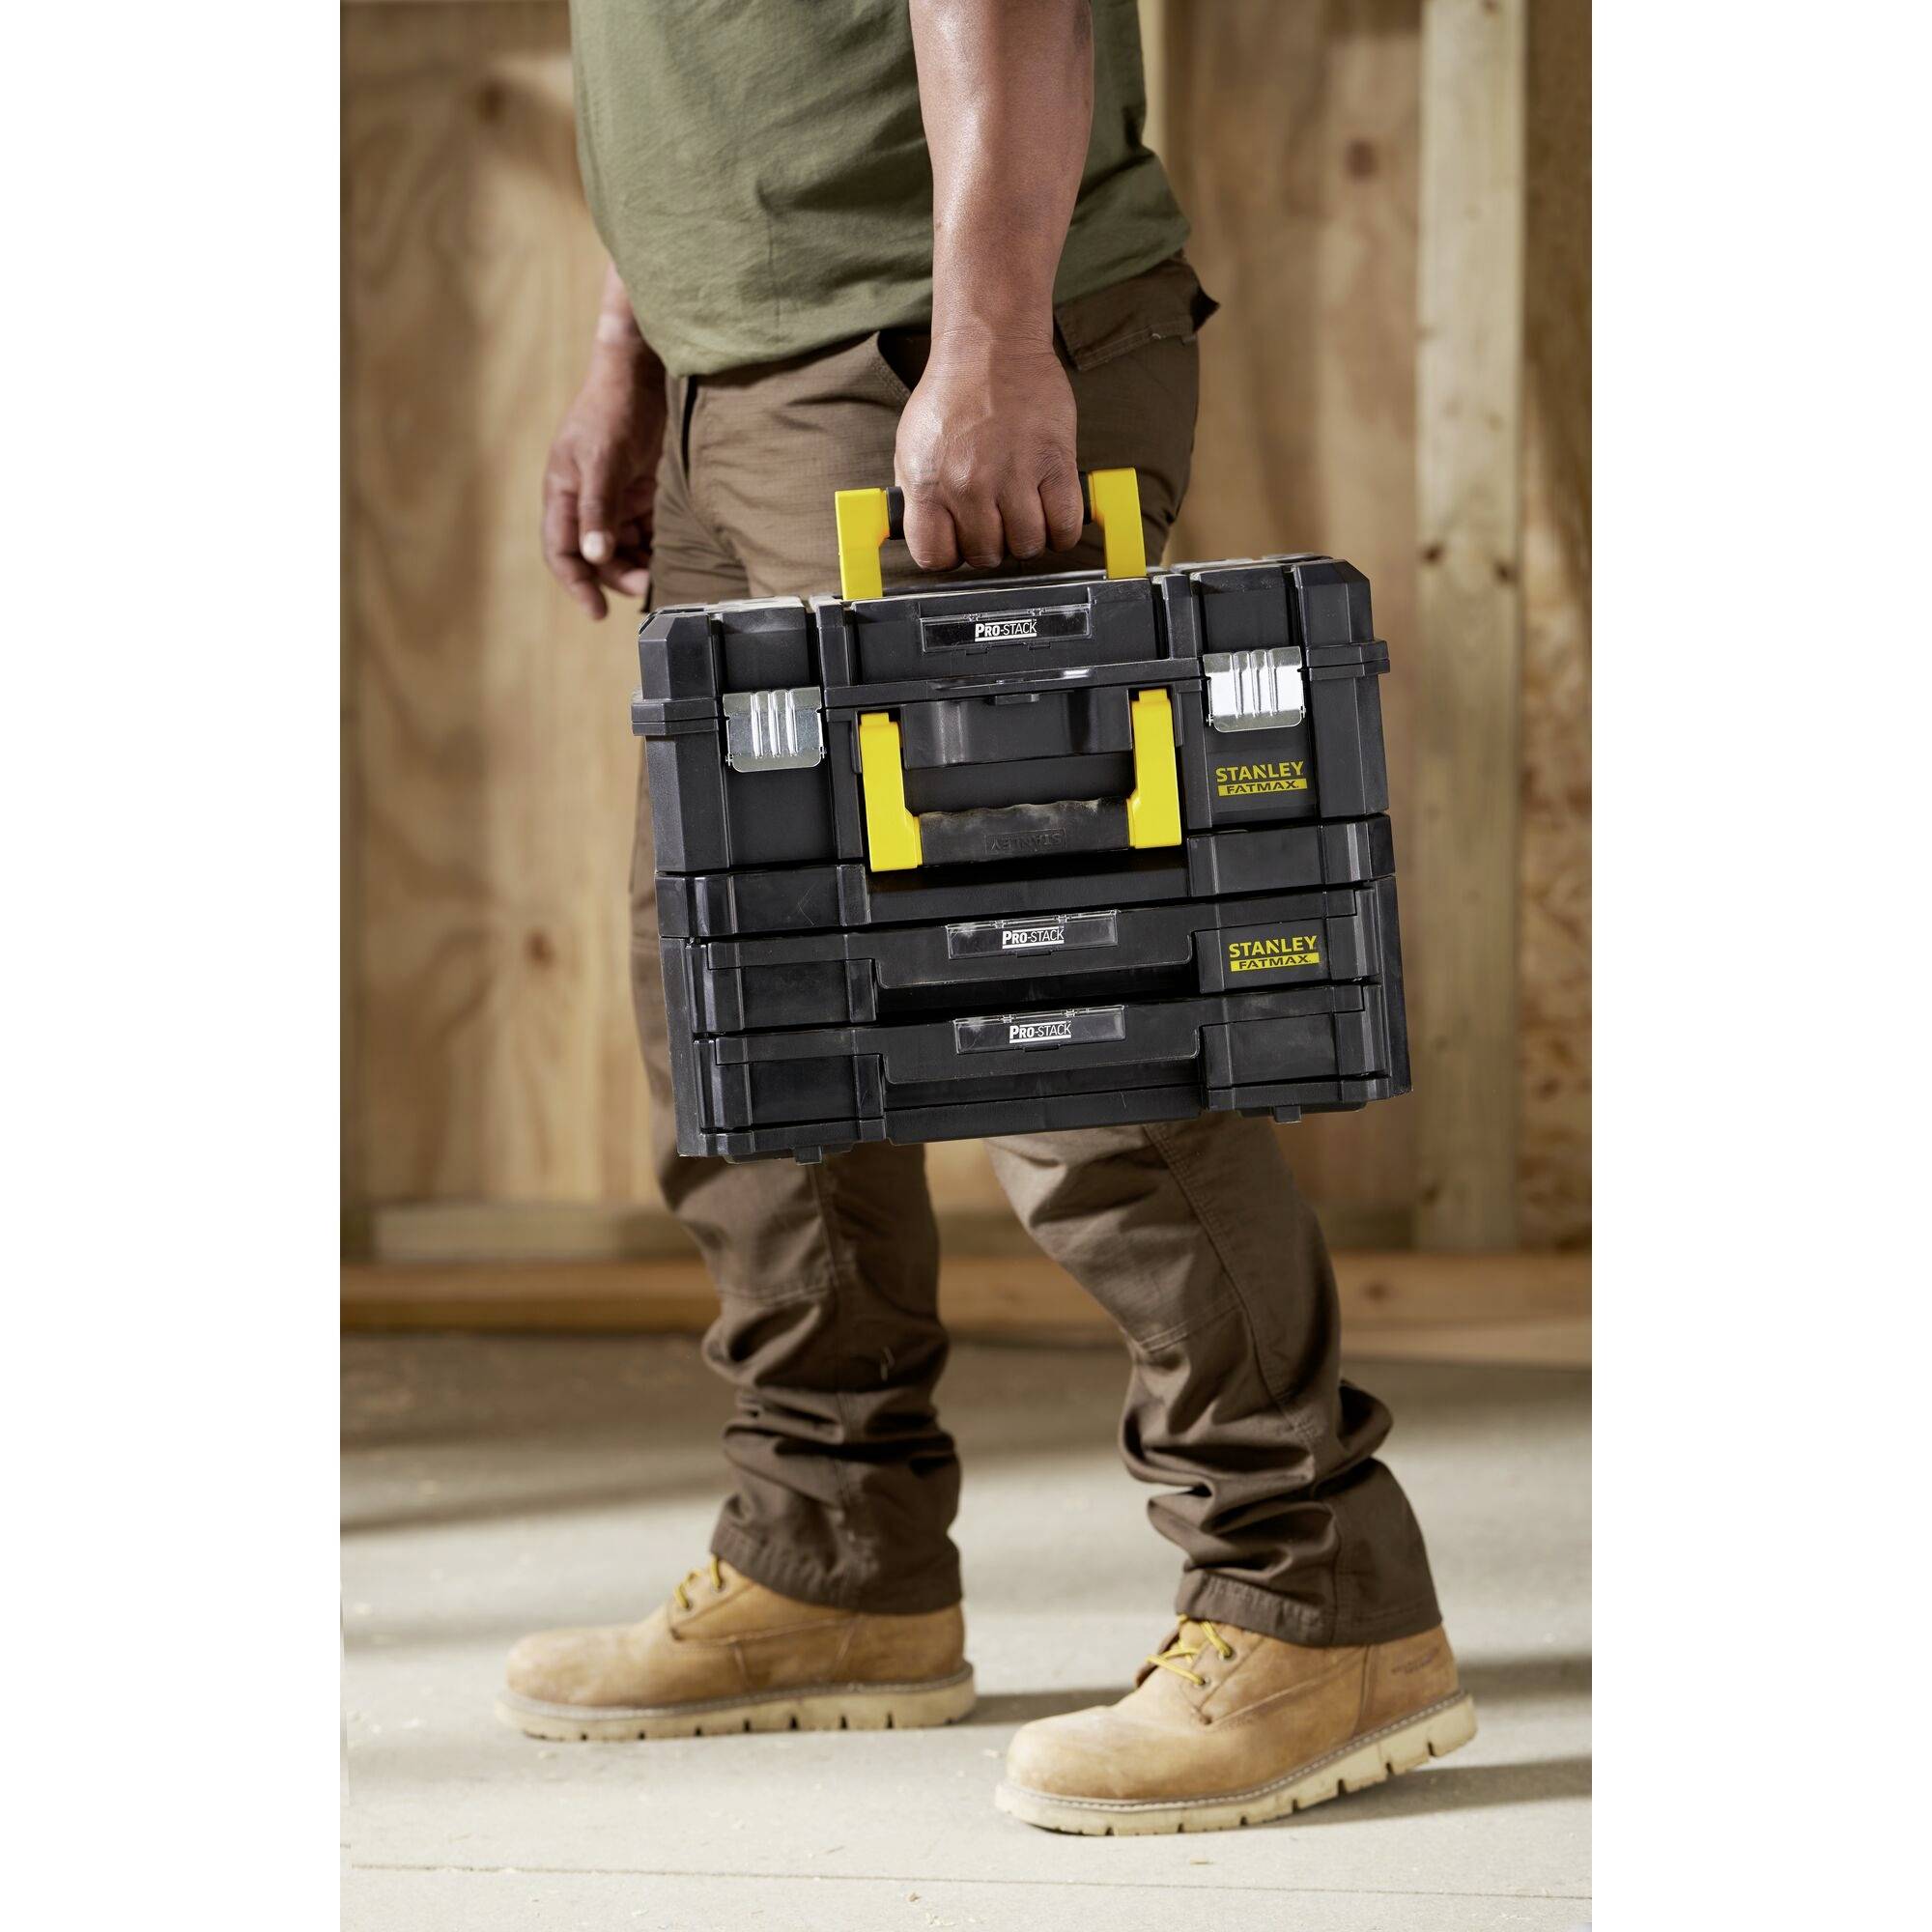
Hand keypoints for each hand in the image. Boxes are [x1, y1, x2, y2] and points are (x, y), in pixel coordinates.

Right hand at [541, 347, 666, 620]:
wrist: (643, 373)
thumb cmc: (612, 409)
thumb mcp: (602, 458)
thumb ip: (597, 509)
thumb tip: (593, 556)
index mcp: (563, 494)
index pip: (561, 551)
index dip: (576, 584)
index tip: (598, 612)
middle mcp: (587, 502)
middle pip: (598, 556)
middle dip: (619, 575)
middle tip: (647, 583)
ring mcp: (616, 499)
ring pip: (625, 548)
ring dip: (641, 564)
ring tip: (662, 570)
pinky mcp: (644, 493)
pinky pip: (648, 532)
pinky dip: (658, 546)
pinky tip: (675, 553)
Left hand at [893, 331, 1083, 571]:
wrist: (990, 348)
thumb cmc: (951, 397)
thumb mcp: (912, 448)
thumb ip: (918, 496)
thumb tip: (929, 537)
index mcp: (928, 483)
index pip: (935, 557)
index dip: (950, 555)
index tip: (960, 544)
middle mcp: (968, 485)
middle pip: (985, 555)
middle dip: (992, 545)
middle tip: (997, 522)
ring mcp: (1013, 475)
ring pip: (1027, 545)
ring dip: (1028, 539)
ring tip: (1025, 515)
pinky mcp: (1054, 464)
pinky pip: (1064, 526)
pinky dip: (1061, 531)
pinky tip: (1052, 515)